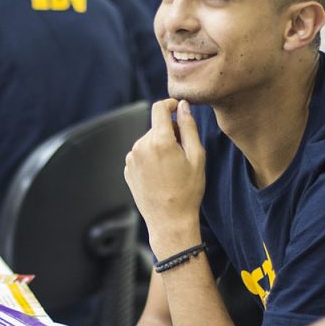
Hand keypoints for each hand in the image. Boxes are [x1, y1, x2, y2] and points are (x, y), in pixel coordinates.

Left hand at [124, 99, 205, 254]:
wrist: (169, 221)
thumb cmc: (187, 191)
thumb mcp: (197, 157)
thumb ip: (189, 127)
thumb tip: (183, 106)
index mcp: (159, 140)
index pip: (159, 108)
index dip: (170, 104)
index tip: (178, 108)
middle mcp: (140, 146)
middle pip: (156, 127)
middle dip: (170, 133)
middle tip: (183, 154)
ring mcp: (131, 159)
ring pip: (148, 141)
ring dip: (160, 146)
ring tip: (172, 169)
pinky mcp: (127, 169)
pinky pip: (141, 155)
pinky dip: (151, 159)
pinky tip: (161, 176)